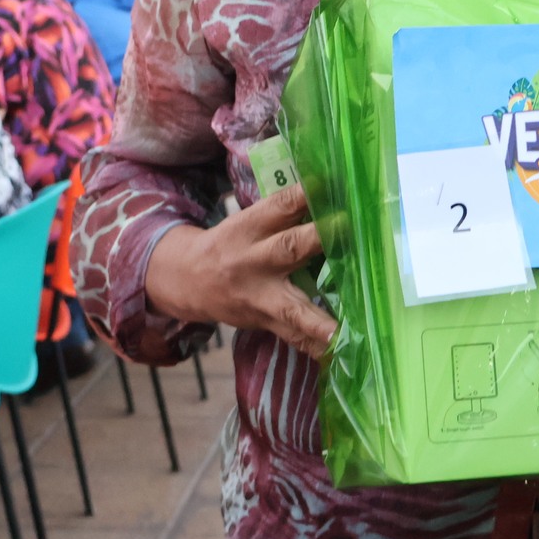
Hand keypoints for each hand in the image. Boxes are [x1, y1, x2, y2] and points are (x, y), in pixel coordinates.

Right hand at [144, 183, 335, 359]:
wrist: (188, 280)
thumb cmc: (231, 244)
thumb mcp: (247, 221)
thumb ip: (282, 212)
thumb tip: (328, 188)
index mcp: (249, 227)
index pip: (280, 205)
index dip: (303, 194)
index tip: (330, 183)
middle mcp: (254, 260)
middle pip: (288, 248)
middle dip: (317, 239)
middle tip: (349, 229)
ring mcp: (260, 296)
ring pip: (291, 307)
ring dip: (319, 321)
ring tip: (345, 332)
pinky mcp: (266, 321)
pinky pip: (293, 336)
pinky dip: (316, 347)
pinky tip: (341, 355)